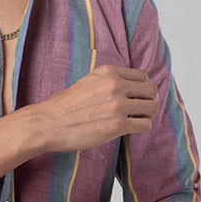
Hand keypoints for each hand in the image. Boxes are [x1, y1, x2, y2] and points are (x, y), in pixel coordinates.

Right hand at [30, 64, 157, 152]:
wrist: (48, 124)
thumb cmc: (64, 106)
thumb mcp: (87, 82)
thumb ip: (108, 81)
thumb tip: (129, 86)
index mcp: (108, 72)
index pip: (142, 76)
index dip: (144, 87)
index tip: (140, 96)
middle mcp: (115, 85)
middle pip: (150, 90)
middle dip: (149, 100)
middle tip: (142, 109)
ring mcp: (118, 105)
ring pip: (151, 107)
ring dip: (147, 115)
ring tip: (137, 119)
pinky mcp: (118, 125)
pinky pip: (144, 125)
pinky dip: (142, 127)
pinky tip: (131, 129)